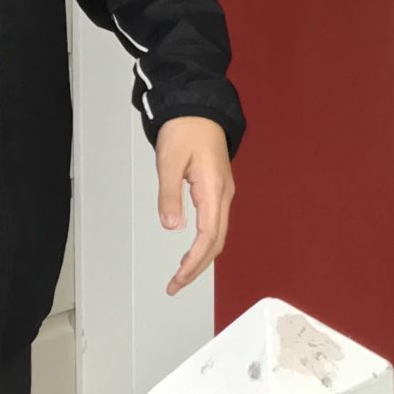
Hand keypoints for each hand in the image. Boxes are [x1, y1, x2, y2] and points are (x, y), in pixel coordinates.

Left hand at [156, 115, 234, 294]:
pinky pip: (215, 223)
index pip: (208, 237)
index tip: (178, 279)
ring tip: (181, 273)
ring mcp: (222, 192)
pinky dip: (204, 243)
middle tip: (176, 285)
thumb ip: (169, 196)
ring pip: (217, 234)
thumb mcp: (169, 161)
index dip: (194, 262)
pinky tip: (192, 250)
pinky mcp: (217, 189)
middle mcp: (223, 194)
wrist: (199, 109)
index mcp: (213, 189)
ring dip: (201, 257)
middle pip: (217, 242)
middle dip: (197, 267)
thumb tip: (172, 227)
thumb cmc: (186, 130)